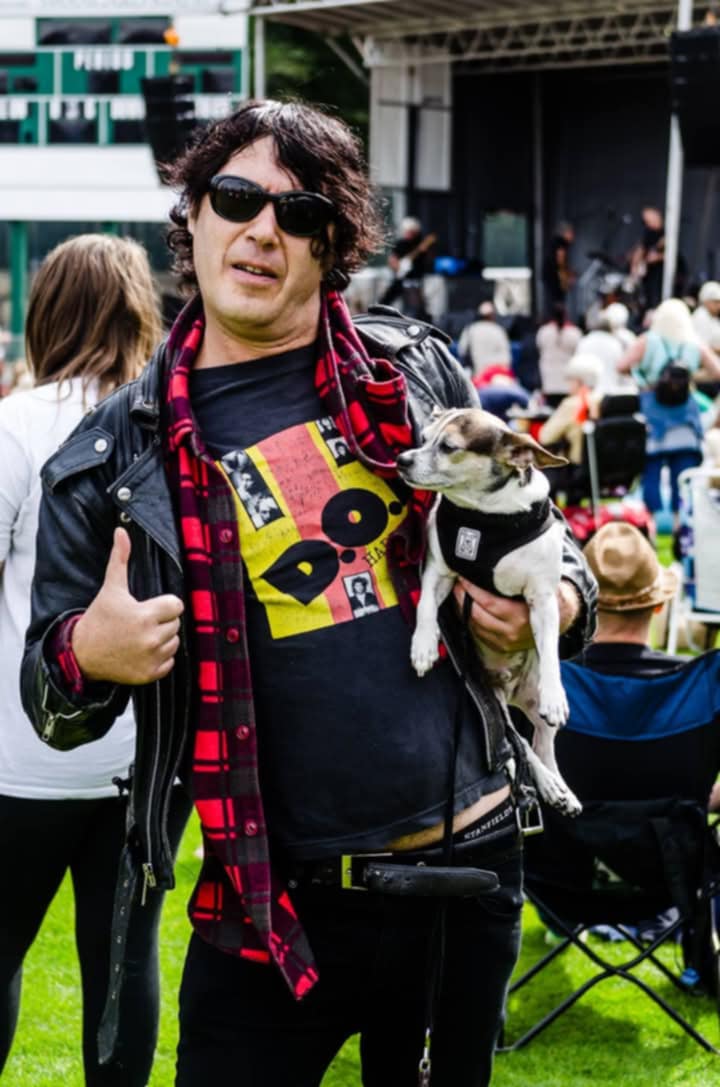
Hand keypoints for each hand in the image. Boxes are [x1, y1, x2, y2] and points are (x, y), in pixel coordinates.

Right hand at [72, 527, 183, 684]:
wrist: (82, 654)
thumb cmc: (100, 619)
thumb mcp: (111, 588)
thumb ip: (120, 559)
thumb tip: (121, 531)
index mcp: (145, 615)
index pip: (176, 605)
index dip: (165, 604)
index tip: (151, 607)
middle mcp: (151, 638)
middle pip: (176, 623)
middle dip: (162, 621)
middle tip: (142, 622)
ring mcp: (151, 658)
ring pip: (174, 642)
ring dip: (163, 639)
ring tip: (142, 635)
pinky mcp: (150, 674)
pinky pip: (169, 662)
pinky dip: (160, 657)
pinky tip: (142, 651)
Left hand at [453, 578, 580, 653]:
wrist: (558, 619)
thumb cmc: (544, 595)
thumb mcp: (537, 585)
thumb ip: (520, 577)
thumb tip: (495, 556)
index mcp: (522, 616)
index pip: (490, 603)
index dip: (473, 589)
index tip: (464, 576)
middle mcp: (512, 631)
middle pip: (477, 613)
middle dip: (464, 595)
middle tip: (457, 580)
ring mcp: (504, 641)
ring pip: (473, 622)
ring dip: (462, 605)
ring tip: (459, 589)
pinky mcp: (499, 646)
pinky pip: (476, 630)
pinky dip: (468, 616)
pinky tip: (465, 603)